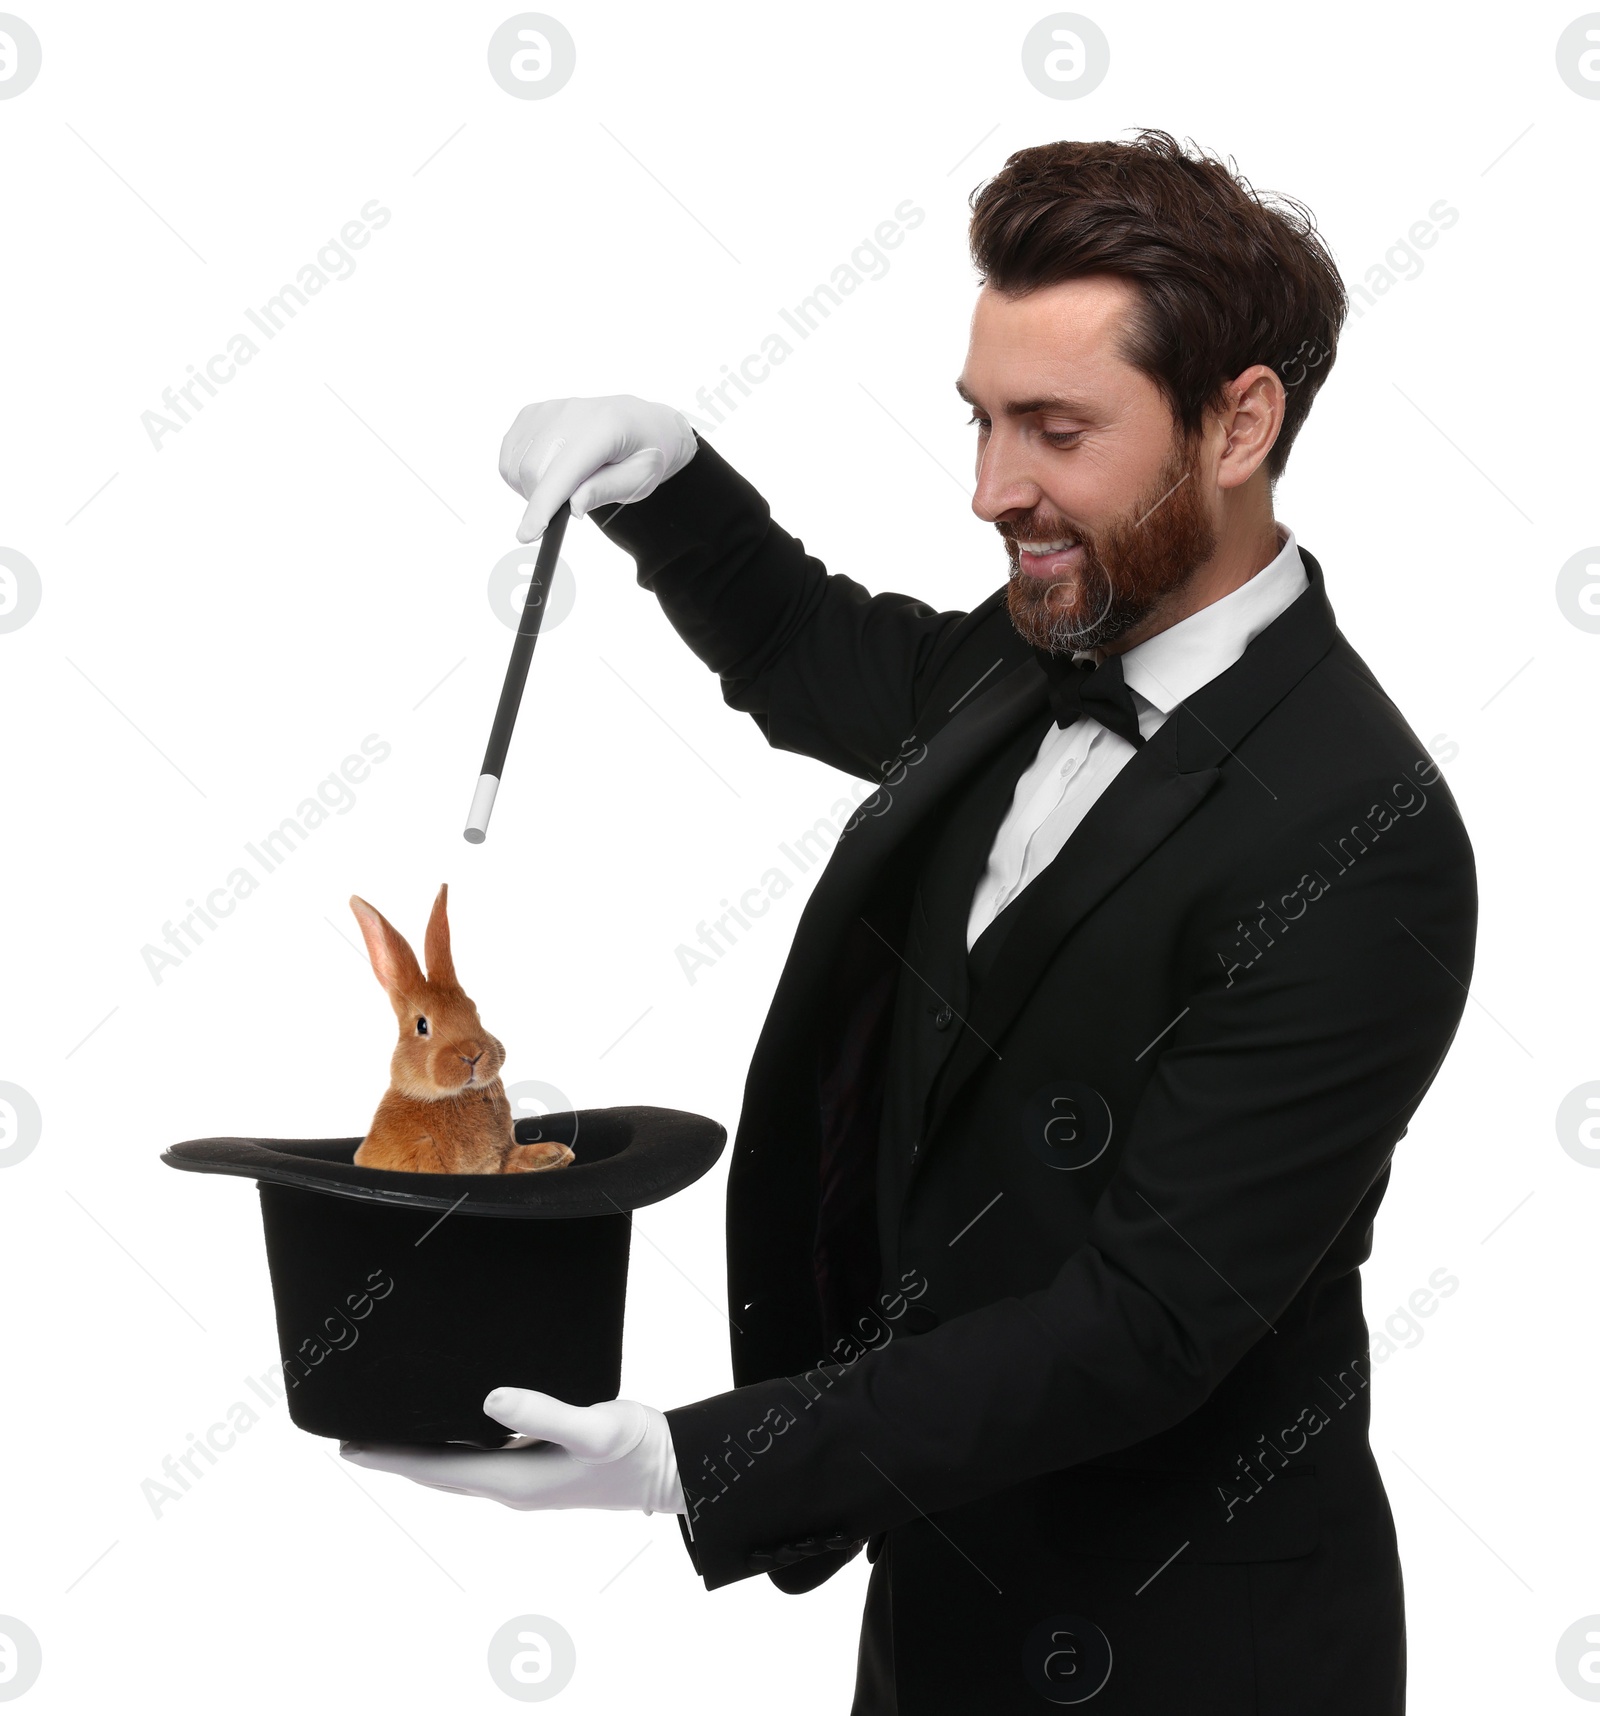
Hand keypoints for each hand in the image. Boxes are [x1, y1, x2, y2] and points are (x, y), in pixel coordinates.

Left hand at [341, 1389, 684, 1514]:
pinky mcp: (540, 1470)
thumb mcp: (594, 1427)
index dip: (390, 1458)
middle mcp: (510, 1488)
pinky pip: (479, 1461)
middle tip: (352, 1439)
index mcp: (513, 1482)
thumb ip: (544, 1414)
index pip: (435, 1469)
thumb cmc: (636, 1449)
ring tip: (390, 1433)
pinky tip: (454, 1429)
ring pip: (456, 1469)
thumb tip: (490, 1401)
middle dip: (395, 1457)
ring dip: (421, 1455)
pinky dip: (453, 1448)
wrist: (671, 1469)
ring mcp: (525, 1482)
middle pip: (437, 1474)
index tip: (348, 1448)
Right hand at [497, 395, 697, 542]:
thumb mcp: (639, 480)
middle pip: (533, 471)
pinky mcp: (531, 414)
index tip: (527, 535)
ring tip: (562, 489)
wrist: (640, 423)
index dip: (543, 505)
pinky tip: (546, 476)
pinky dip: (519, 476)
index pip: (563, 470)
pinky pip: (509, 456)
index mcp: (604, 427)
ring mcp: (547, 410)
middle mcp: (570, 412)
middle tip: (568, 508)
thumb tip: (572, 507)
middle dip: (542, 503)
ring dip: (531, 491)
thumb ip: (605, 491)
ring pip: (517, 465)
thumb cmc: (643, 453)